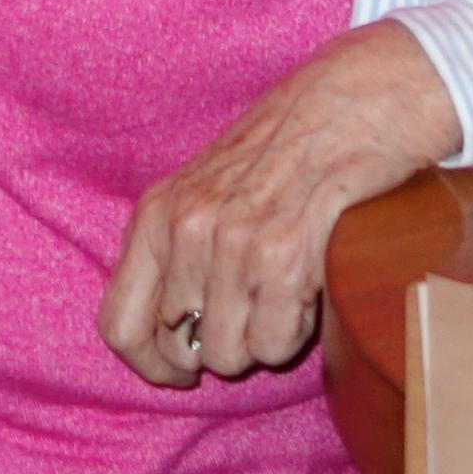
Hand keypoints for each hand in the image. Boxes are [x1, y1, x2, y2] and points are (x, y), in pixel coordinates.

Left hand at [99, 19, 462, 389]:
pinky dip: (296, 329)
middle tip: (256, 305)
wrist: (353, 103)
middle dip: (223, 341)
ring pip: (229, 355)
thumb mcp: (204, 188)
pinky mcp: (283, 259)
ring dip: (263, 337)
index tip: (182, 370)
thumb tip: (169, 337)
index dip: (150, 363)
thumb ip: (176, 251)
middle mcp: (185, 230)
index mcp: (155, 214)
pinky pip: (275, 344)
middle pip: (183, 349)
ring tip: (284, 289)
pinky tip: (309, 284)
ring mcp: (231, 246)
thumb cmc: (283, 150)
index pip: (119, 325)